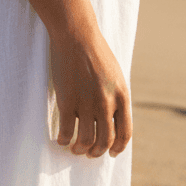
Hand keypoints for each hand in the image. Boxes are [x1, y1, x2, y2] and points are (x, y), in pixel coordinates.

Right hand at [49, 25, 131, 158]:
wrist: (76, 33)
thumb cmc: (94, 50)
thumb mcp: (115, 74)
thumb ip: (117, 96)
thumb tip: (114, 119)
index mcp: (122, 95)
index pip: (125, 133)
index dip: (118, 148)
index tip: (111, 152)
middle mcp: (107, 102)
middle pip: (105, 141)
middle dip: (97, 152)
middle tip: (89, 152)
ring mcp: (87, 103)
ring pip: (86, 141)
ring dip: (80, 150)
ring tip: (75, 148)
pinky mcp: (67, 100)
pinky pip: (66, 131)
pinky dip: (64, 140)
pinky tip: (61, 139)